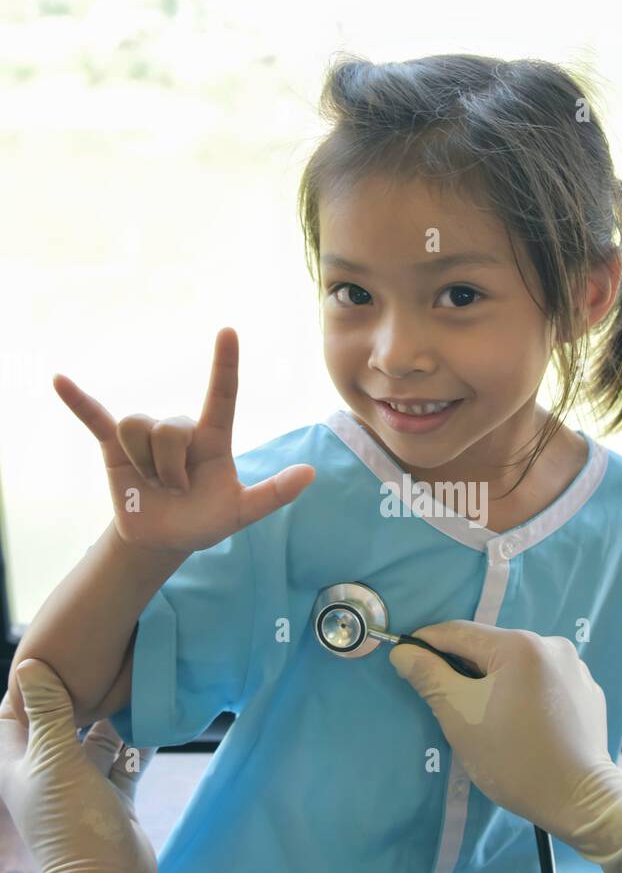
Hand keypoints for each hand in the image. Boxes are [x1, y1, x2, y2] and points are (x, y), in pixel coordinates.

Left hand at [0, 659, 158, 872]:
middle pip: (60, 720)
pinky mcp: (114, 793)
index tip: (59, 651)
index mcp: (20, 762)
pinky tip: (156, 714)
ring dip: (114, 714)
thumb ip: (46, 712)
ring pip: (97, 736)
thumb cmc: (72, 822)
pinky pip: (125, 756)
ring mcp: (83, 782)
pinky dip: (138, 738)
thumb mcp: (55, 760)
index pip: (16, 711)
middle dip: (81, 692)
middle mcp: (48, 769)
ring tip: (137, 679)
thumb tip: (29, 664)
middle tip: (106, 657)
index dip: (31, 683)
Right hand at [53, 327, 315, 554]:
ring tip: (154, 483)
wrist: (163, 540)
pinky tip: (59, 381)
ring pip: (139, 427)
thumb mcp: (241, 512)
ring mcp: (146, 436)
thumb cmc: (205, 522)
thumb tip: (311, 473)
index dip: (225, 364)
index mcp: (213, 439)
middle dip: (171, 467)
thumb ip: (273, 494)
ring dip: (145, 464)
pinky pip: (95, 417)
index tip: (229, 332)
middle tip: (176, 490)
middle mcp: (180, 429)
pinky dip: (77, 401)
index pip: (222, 395)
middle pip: (170, 427)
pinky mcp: (114, 446)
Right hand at [388, 622, 613, 840]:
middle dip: (465, 669)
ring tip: (487, 716)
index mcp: (520, 645)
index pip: (459, 632)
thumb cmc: (514, 759)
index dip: (427, 643)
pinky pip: (545, 682)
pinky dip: (526, 694)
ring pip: (519, 665)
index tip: (405, 657)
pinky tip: (523, 723)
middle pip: (491, 648)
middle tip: (447, 700)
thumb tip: (404, 650)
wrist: (580, 801)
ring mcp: (576, 668)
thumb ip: (429, 677)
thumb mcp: (460, 717)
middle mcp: (553, 645)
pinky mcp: (588, 692)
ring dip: (497, 681)